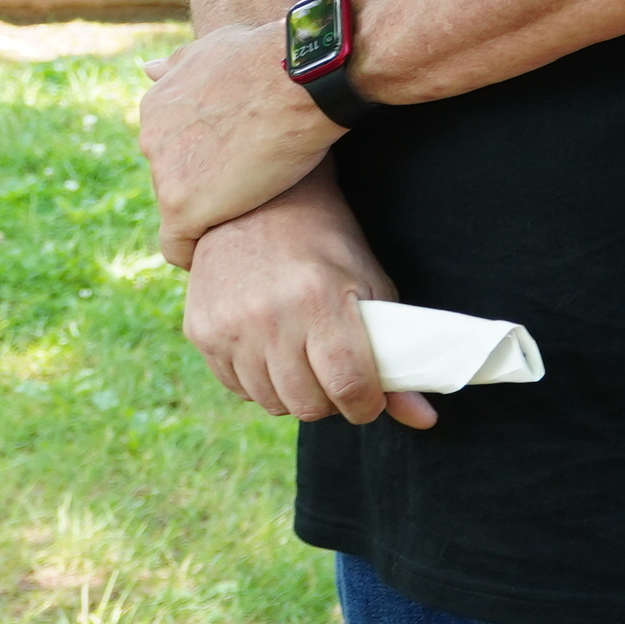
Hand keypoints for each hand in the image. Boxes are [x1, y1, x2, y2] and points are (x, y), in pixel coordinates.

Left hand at [138, 16, 342, 266]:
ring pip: (179, 212)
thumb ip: (178, 66)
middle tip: (246, 194)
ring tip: (248, 219)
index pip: (169, 151)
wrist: (296, 79)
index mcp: (156, 107)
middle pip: (172, 180)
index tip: (230, 171)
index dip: (201, 164)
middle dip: (203, 189)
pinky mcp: (181, 207)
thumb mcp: (210, 49)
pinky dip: (194, 255)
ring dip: (208, 217)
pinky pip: (177, 247)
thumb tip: (149, 70)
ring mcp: (163, 174)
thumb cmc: (266, 59)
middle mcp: (150, 140)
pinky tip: (217, 256)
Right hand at [182, 168, 437, 430]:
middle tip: (334, 373)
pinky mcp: (200, 330)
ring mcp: (228, 324)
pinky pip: (237, 387)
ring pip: (271, 402)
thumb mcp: (369, 287)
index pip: (348, 386)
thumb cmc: (326, 243)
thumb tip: (424, 420)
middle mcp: (268, 315)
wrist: (255, 203)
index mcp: (318, 298)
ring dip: (293, 391)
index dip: (366, 404)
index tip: (368, 398)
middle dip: (330, 399)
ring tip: (301, 354)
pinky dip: (257, 379)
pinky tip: (267, 345)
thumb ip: (396, 356)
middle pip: (308, 405)